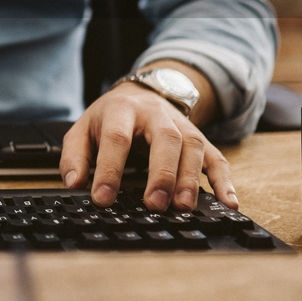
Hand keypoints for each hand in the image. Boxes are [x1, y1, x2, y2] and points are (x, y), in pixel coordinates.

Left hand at [59, 82, 237, 211]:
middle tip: (154, 204)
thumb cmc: (110, 117)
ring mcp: (182, 124)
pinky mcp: (200, 138)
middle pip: (165, 139)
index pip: (116, 138)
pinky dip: (224, 181)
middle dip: (161, 173)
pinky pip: (217, 158)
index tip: (102, 198)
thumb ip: (74, 156)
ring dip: (189, 178)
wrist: (142, 93)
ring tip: (183, 207)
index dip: (109, 169)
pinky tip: (227, 202)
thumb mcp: (82, 129)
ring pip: (193, 146)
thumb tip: (75, 183)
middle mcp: (156, 114)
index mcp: (122, 110)